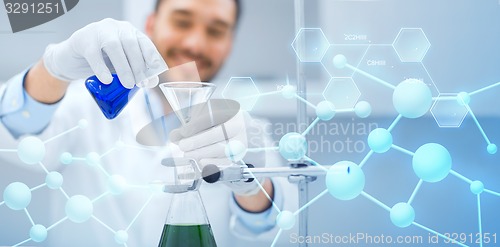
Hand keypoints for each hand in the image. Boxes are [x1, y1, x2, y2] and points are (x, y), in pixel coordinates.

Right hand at [43, 18, 166, 87]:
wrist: (72, 59)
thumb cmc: (101, 61)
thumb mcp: (120, 65)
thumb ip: (134, 70)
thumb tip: (152, 82)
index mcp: (128, 31)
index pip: (144, 41)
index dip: (151, 56)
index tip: (155, 71)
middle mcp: (115, 27)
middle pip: (130, 43)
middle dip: (138, 65)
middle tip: (141, 83)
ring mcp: (98, 31)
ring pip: (114, 46)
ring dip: (124, 67)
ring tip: (128, 84)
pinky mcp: (82, 39)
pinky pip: (93, 53)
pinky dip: (101, 68)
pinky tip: (107, 80)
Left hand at [170, 99, 265, 195]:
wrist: (238, 134)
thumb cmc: (216, 125)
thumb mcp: (204, 120)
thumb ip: (189, 126)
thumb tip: (175, 136)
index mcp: (230, 110)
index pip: (214, 116)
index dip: (197, 124)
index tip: (183, 131)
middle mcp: (239, 125)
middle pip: (220, 133)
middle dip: (198, 141)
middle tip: (183, 145)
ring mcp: (242, 141)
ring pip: (223, 148)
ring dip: (203, 153)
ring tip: (188, 154)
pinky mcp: (239, 156)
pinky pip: (226, 162)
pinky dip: (212, 164)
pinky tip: (200, 163)